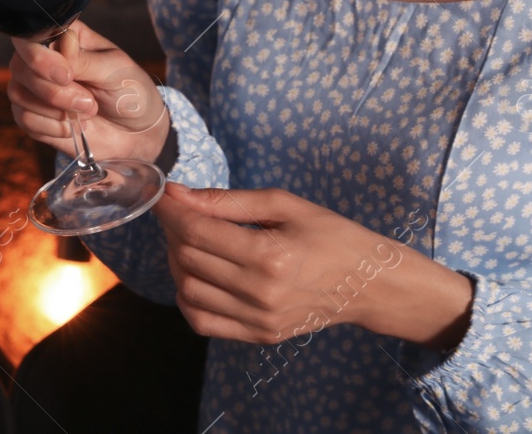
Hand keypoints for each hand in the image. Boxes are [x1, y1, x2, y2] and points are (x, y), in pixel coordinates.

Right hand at [7, 20, 167, 162]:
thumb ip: (84, 61)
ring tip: (87, 112)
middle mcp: (44, 60)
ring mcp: (36, 89)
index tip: (67, 75)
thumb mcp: (116, 70)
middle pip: (19, 67)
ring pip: (17, 93)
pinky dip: (51, 127)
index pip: (30, 37)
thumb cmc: (131, 92)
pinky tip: (73, 126)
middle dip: (53, 91)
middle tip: (88, 101)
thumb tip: (58, 52)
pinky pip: (24, 119)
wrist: (138, 133)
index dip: (40, 57)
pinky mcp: (35, 116)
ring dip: (54, 110)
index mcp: (64, 39)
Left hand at [152, 185, 472, 350]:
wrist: (369, 284)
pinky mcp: (259, 336)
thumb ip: (229, 201)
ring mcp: (259, 320)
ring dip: (178, 263)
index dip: (171, 210)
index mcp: (270, 255)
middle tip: (181, 214)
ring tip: (190, 242)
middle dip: (174, 231)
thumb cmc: (332, 235)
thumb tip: (180, 195)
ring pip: (188, 291)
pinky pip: (203, 322)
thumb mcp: (285, 205)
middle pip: (188, 259)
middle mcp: (260, 293)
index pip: (197, 231)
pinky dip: (188, 298)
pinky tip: (197, 276)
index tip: (162, 194)